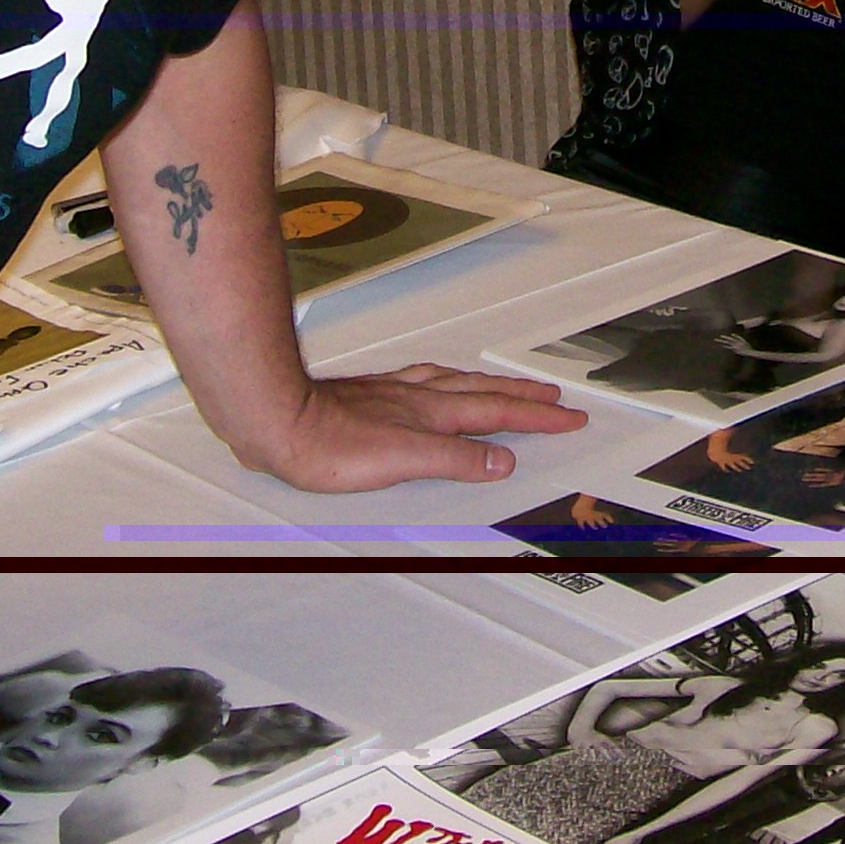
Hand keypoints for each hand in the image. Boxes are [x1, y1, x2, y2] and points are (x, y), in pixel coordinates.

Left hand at [229, 362, 585, 492]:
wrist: (276, 418)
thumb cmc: (327, 444)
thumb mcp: (401, 461)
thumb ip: (453, 459)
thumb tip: (500, 461)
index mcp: (431, 413)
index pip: (497, 413)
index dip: (535, 417)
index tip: (569, 417)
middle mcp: (417, 397)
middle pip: (484, 393)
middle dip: (523, 397)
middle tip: (555, 399)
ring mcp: (394, 394)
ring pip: (456, 385)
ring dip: (489, 387)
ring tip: (509, 387)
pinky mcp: (371, 397)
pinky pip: (425, 382)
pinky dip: (447, 384)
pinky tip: (436, 387)